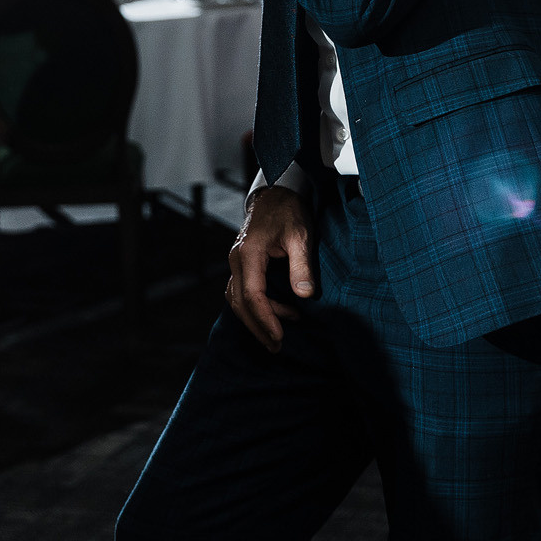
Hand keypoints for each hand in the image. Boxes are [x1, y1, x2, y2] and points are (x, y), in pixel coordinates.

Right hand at [226, 183, 313, 350]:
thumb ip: (302, 265)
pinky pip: (240, 291)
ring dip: (255, 319)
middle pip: (240, 303)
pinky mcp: (241, 264)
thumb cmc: (289, 211)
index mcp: (249, 253)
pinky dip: (254, 306)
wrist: (275, 193)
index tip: (280, 337)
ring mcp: (236, 262)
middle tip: (276, 347)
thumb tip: (305, 294)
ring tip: (278, 334)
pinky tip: (276, 312)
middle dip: (258, 327)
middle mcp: (236, 259)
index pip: (253, 295)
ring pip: (237, 299)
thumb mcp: (301, 235)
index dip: (266, 319)